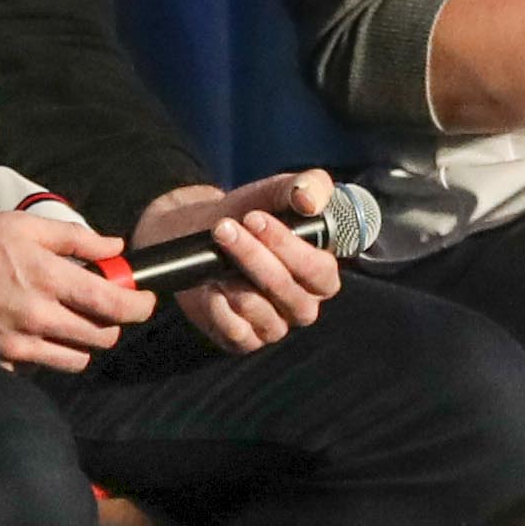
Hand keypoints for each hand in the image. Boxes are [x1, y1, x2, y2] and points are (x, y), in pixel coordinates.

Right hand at [0, 187, 155, 372]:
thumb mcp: (23, 225)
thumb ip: (75, 239)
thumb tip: (115, 249)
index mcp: (46, 279)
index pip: (113, 305)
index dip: (139, 305)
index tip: (144, 301)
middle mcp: (35, 318)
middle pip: (101, 339)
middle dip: (110, 323)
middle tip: (101, 306)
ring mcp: (15, 346)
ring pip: (74, 361)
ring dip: (80, 343)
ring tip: (65, 319)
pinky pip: (37, 368)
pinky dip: (42, 353)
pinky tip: (28, 330)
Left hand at [128, 170, 344, 355]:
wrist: (203, 232)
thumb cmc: (248, 214)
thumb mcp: (278, 191)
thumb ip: (306, 186)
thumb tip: (310, 202)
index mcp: (320, 273)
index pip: (320, 271)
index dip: (289, 247)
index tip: (255, 218)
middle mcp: (302, 303)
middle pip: (288, 292)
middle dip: (253, 257)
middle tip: (225, 229)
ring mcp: (274, 324)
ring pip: (262, 313)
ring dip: (234, 280)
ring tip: (217, 253)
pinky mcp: (245, 339)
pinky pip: (237, 333)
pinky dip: (219, 308)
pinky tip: (210, 285)